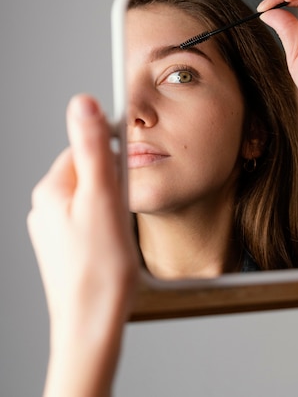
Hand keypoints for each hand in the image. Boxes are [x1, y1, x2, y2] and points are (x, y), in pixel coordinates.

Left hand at [27, 95, 137, 396]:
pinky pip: (87, 219)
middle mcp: (45, 206)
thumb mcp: (102, 199)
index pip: (84, 149)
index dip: (111, 161)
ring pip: (90, 197)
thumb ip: (94, 148)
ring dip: (109, 207)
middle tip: (120, 213)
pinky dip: (103, 225)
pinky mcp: (62, 246)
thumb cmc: (100, 271)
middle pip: (89, 173)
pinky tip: (110, 246)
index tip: (123, 179)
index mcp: (51, 189)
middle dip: (111, 186)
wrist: (91, 325)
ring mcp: (52, 228)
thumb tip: (83, 103)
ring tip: (116, 234)